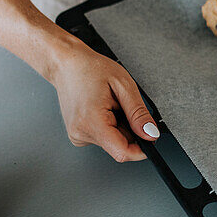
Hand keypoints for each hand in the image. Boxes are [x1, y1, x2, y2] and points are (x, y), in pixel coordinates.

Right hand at [47, 40, 158, 161]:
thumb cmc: (90, 69)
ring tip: (110, 105)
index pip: (122, 152)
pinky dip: (110, 125)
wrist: (66, 64)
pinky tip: (103, 109)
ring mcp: (77, 135)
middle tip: (124, 108)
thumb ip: (139, 113)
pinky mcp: (77, 134)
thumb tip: (151, 133)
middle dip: (130, 131)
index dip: (141, 150)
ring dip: (120, 126)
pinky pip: (104, 137)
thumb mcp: (124, 86)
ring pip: (113, 142)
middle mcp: (81, 132)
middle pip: (119, 146)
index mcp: (92, 121)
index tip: (150, 140)